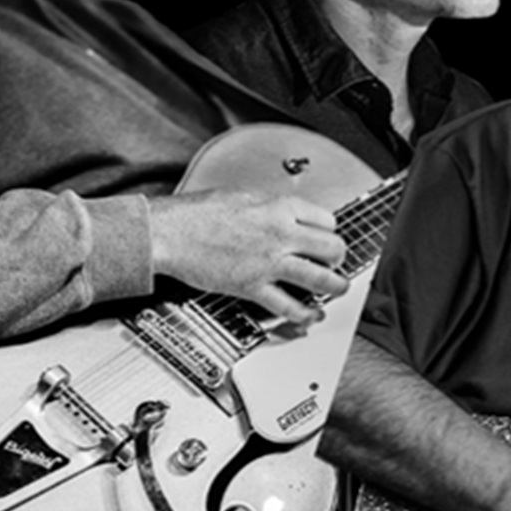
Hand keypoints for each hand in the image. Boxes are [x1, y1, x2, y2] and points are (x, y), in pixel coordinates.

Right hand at [147, 189, 346, 324]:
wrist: (171, 232)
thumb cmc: (197, 214)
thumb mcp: (243, 196)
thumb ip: (269, 208)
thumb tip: (283, 216)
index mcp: (279, 207)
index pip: (327, 220)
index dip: (330, 231)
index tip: (325, 238)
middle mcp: (281, 233)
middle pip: (333, 247)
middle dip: (338, 257)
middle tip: (335, 263)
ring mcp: (270, 262)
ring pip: (322, 278)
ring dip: (336, 286)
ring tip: (337, 289)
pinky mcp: (254, 286)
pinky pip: (290, 306)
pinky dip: (306, 314)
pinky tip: (311, 314)